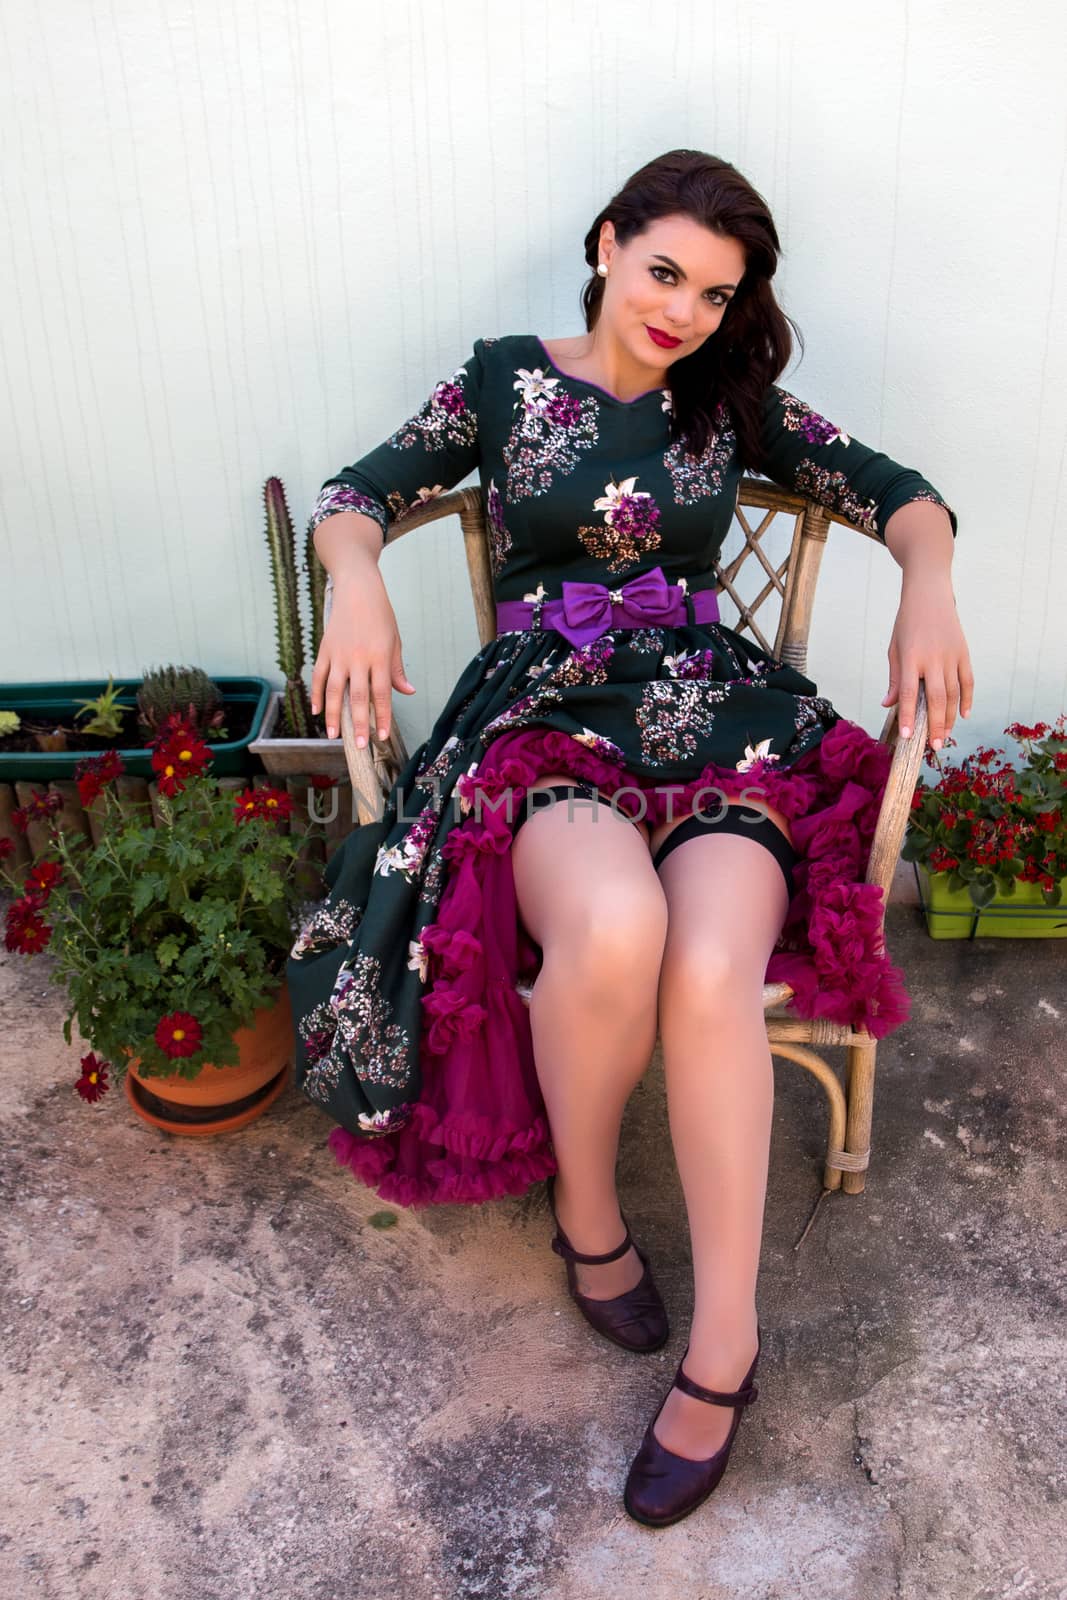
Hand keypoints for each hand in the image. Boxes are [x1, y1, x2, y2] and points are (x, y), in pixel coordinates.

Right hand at [309, 573, 415, 746]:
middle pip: (357, 697)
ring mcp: (339, 655)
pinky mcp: (325, 649)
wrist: (357, 589)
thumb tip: (407, 692)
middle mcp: (359, 658)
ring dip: (333, 715)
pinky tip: (317, 711)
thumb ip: (397, 670)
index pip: (382, 694)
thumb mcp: (395, 641)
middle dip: (358, 723)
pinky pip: (319, 676)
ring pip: (334, 690)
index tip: (381, 736)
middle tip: (359, 745)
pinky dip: (317, 694)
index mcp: (380, 657)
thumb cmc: (380, 615)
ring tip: (333, 735)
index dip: (382, 717)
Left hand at [881, 578, 973, 747]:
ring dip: (949, 717)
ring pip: (953, 693)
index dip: (907, 716)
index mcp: (911, 657)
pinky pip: (968, 681)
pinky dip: (967, 699)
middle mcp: (933, 658)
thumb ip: (895, 678)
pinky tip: (963, 715)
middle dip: (934, 724)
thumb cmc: (907, 623)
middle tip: (933, 745)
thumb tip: (889, 704)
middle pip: (936, 698)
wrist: (929, 594)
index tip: (907, 736)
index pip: (908, 693)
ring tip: (944, 736)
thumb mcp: (894, 648)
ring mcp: (951, 655)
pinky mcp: (964, 652)